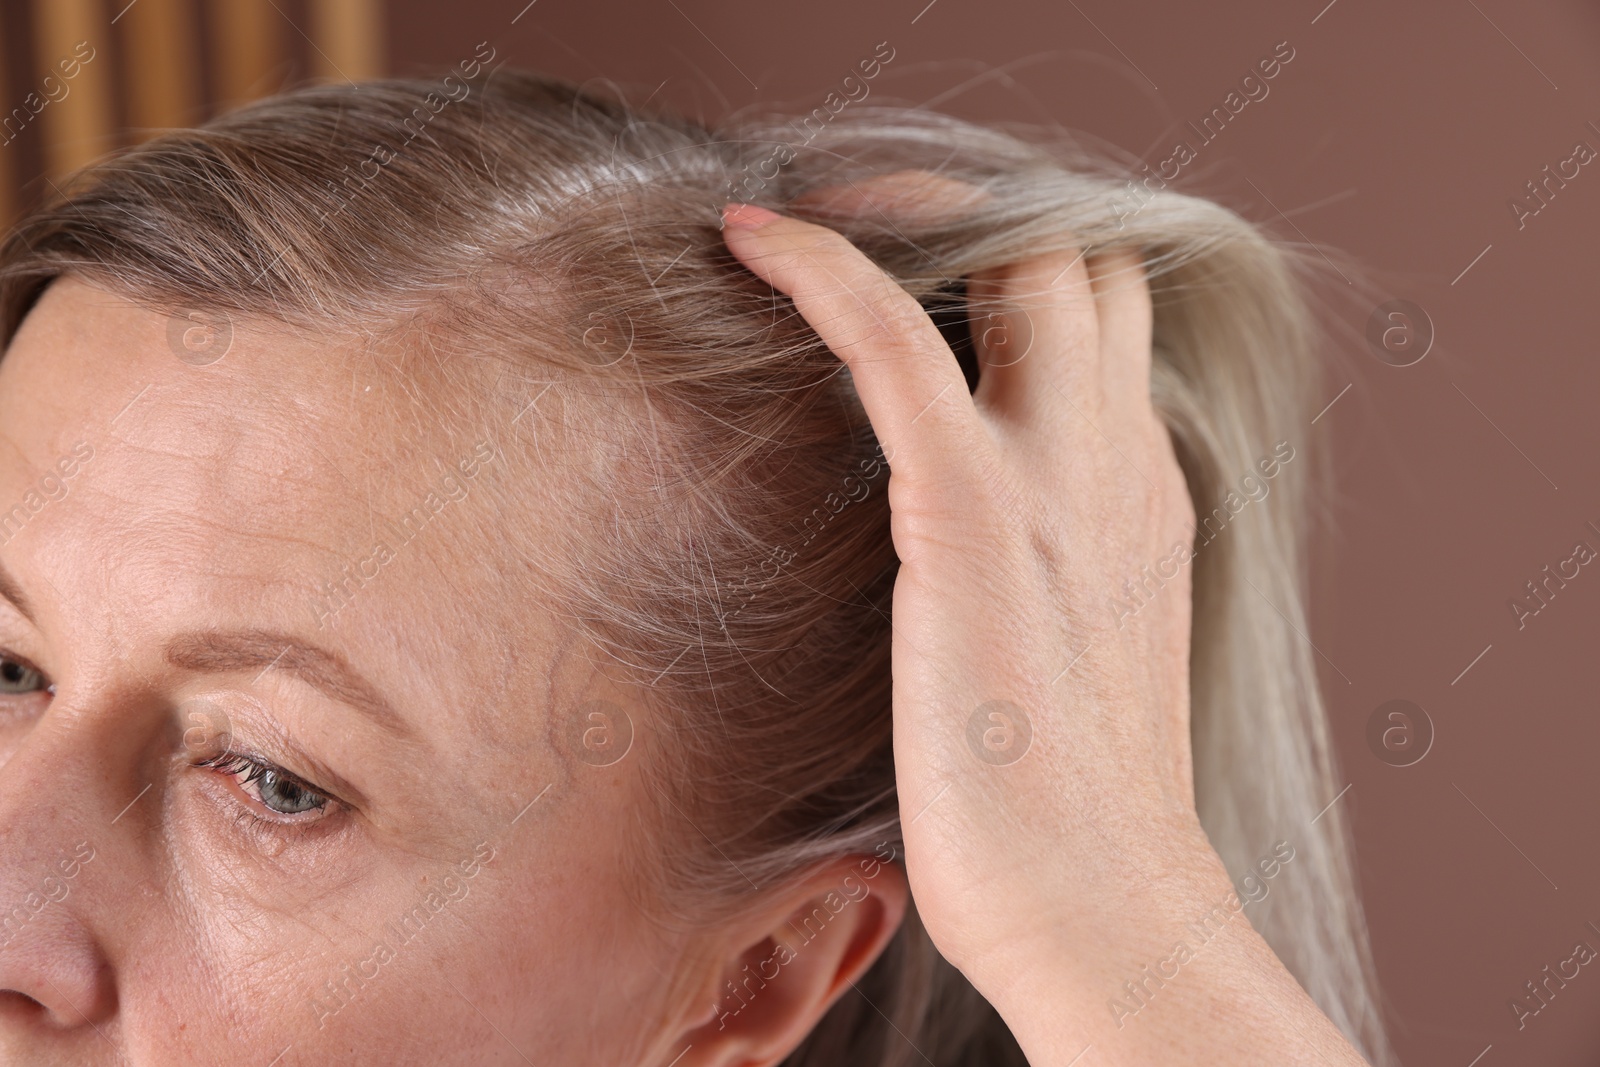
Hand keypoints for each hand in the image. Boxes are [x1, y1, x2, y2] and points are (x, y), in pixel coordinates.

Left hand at [721, 182, 1371, 1065]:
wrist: (1100, 902)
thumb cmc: (1067, 813)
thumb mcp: (1077, 659)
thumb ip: (1044, 579)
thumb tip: (962, 570)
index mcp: (1141, 493)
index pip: (1108, 326)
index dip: (1026, 271)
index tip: (926, 268)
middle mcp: (1118, 460)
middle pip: (1084, 263)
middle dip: (982, 216)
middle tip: (871, 220)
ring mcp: (1058, 477)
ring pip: (1017, 262)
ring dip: (908, 215)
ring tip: (807, 217)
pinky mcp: (974, 510)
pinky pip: (895, 337)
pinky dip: (822, 267)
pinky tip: (752, 238)